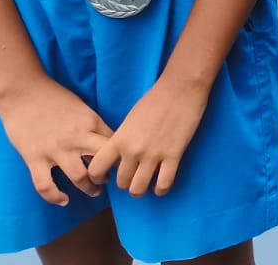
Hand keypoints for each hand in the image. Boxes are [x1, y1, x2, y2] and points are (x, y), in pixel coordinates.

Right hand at [0, 77, 113, 206]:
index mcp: (91, 122)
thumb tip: (108, 141)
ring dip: (90, 188)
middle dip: (110, 174)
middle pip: (103, 162)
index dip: (121, 156)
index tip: (123, 164)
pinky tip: (63, 200)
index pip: (114, 144)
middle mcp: (77, 137)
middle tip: (111, 180)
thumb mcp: (82, 107)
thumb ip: (93, 125)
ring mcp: (55, 149)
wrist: (22, 91)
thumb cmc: (54, 96)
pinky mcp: (34, 158)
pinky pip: (46, 186)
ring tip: (94, 190)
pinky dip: (55, 197)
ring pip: (80, 177)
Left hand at [86, 74, 209, 196]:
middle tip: (134, 176)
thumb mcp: (130, 119)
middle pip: (121, 183)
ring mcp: (154, 154)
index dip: (98, 177)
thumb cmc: (156, 98)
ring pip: (139, 189)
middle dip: (126, 183)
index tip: (106, 176)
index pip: (96, 169)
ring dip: (142, 189)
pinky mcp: (174, 155)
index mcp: (119, 139)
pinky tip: (161, 184)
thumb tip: (120, 156)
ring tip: (147, 182)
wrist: (181, 86)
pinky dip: (161, 189)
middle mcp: (133, 150)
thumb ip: (123, 139)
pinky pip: (164, 184)